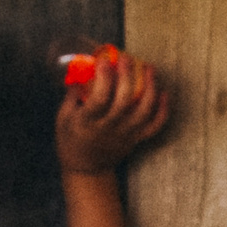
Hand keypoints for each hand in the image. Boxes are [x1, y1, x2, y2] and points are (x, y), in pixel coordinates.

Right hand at [55, 46, 168, 174]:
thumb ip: (73, 95)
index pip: (99, 98)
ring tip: (150, 68)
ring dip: (150, 88)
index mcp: (88, 122)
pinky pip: (154, 125)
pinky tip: (164, 92)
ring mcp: (126, 134)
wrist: (86, 169)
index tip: (104, 59)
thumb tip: (82, 71)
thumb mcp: (63, 118)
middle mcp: (109, 128)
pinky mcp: (136, 138)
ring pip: (143, 111)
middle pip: (123, 101)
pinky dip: (163, 109)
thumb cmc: (71, 140)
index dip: (103, 77)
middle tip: (127, 58)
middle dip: (127, 76)